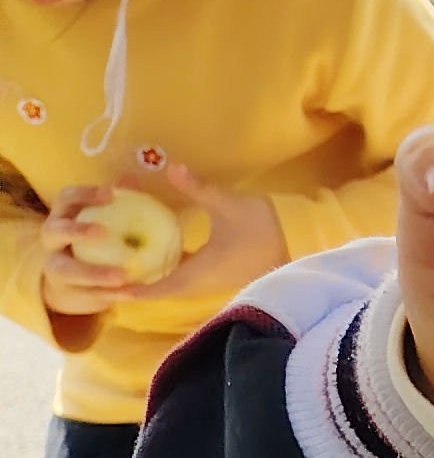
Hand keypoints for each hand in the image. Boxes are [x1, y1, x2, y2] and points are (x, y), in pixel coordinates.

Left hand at [41, 162, 282, 311]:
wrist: (300, 241)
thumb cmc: (265, 228)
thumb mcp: (229, 205)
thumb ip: (197, 189)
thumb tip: (171, 166)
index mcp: (202, 271)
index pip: (161, 288)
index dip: (136, 290)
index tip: (111, 288)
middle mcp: (205, 283)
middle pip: (164, 291)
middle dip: (139, 286)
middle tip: (110, 274)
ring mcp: (215, 282)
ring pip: (176, 287)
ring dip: (155, 281)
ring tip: (130, 267)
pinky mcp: (221, 276)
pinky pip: (188, 280)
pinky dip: (171, 274)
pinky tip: (160, 258)